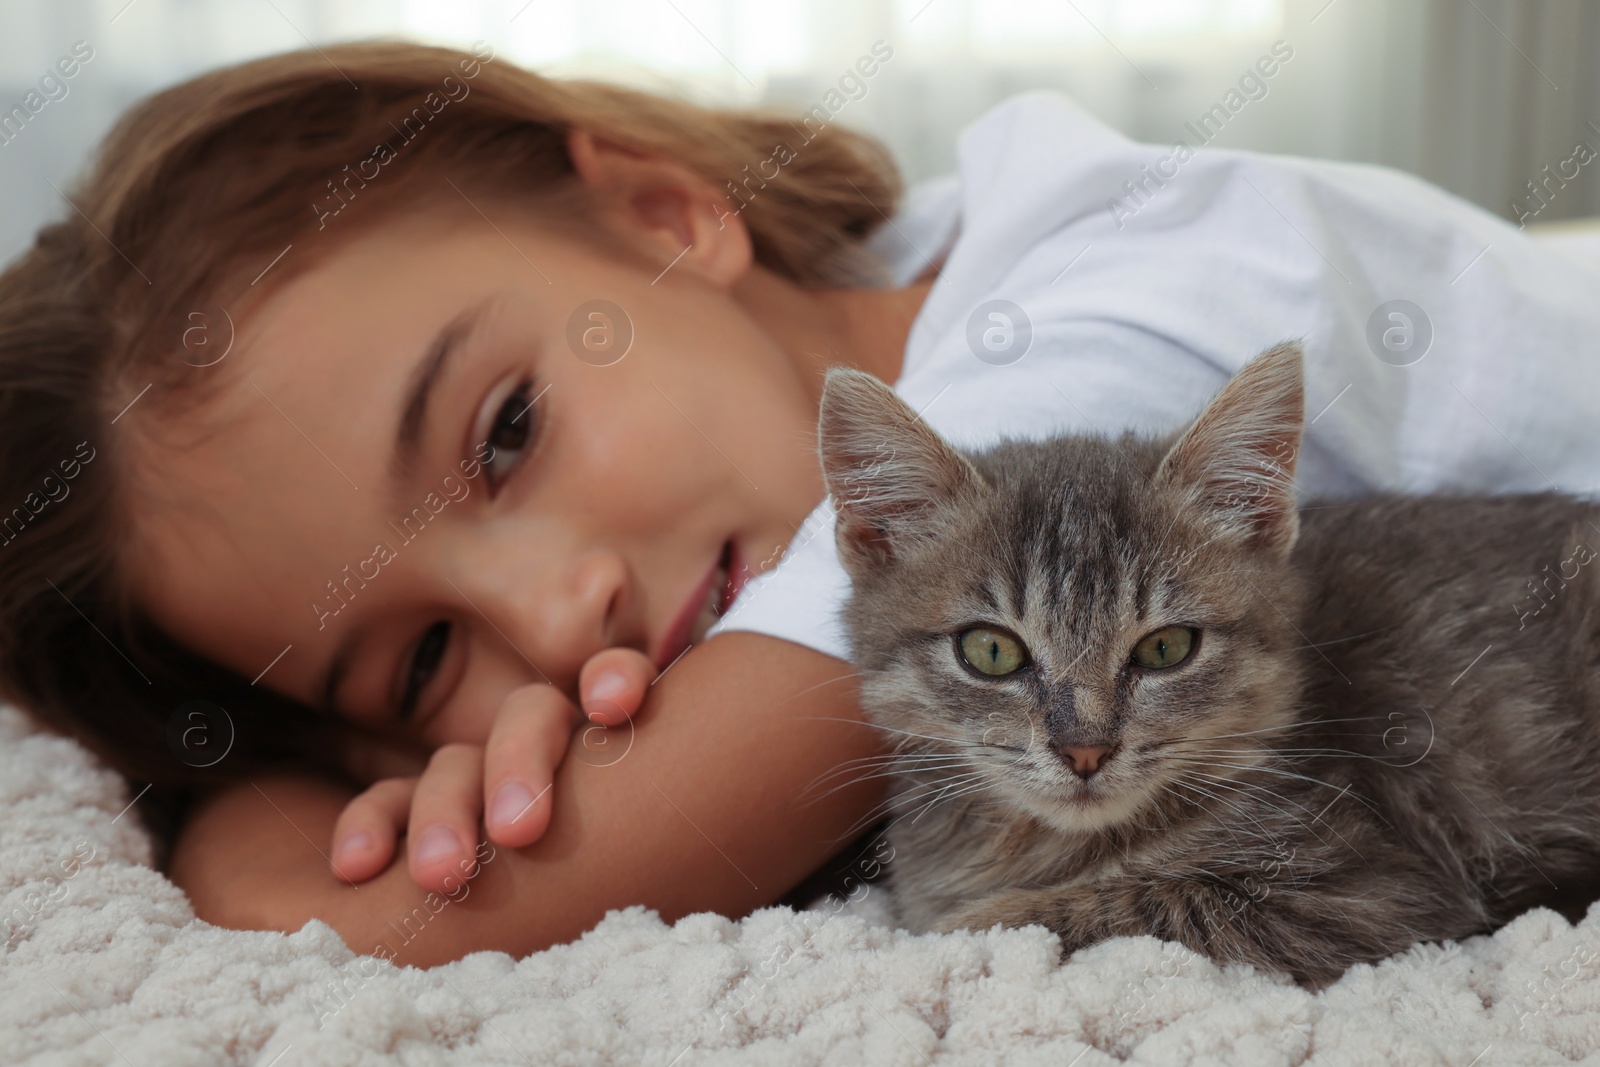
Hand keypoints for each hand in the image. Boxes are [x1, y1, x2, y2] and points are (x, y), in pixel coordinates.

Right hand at [326, 647, 656, 893]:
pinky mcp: (417, 808)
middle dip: (521, 766)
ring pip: (455, 765)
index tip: (620, 703)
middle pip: (528, 720)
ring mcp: (480, 770)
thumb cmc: (648, 869)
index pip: (615, 678)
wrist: (526, 919)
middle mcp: (549, 741)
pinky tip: (360, 866)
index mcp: (612, 731)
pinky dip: (372, 827)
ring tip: (443, 877)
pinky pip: (386, 803)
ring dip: (446, 814)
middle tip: (523, 832)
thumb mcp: (671, 832)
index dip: (615, 678)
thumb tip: (779, 772)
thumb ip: (688, 793)